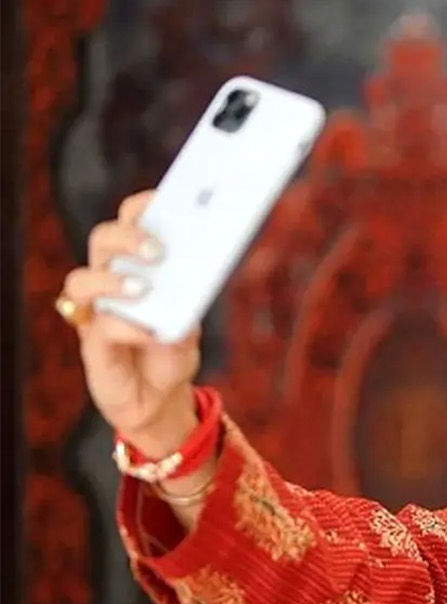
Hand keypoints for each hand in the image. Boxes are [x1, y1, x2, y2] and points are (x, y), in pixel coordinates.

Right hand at [68, 190, 201, 453]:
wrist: (162, 397)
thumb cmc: (172, 349)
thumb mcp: (191, 320)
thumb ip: (192, 297)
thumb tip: (202, 271)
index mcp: (134, 266)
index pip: (128, 222)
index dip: (141, 206)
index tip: (162, 199)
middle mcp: (108, 281)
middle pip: (102, 240)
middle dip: (127, 237)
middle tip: (158, 250)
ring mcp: (95, 312)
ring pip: (82, 279)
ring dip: (112, 279)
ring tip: (143, 288)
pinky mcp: (93, 344)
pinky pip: (101, 327)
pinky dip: (128, 327)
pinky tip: (151, 332)